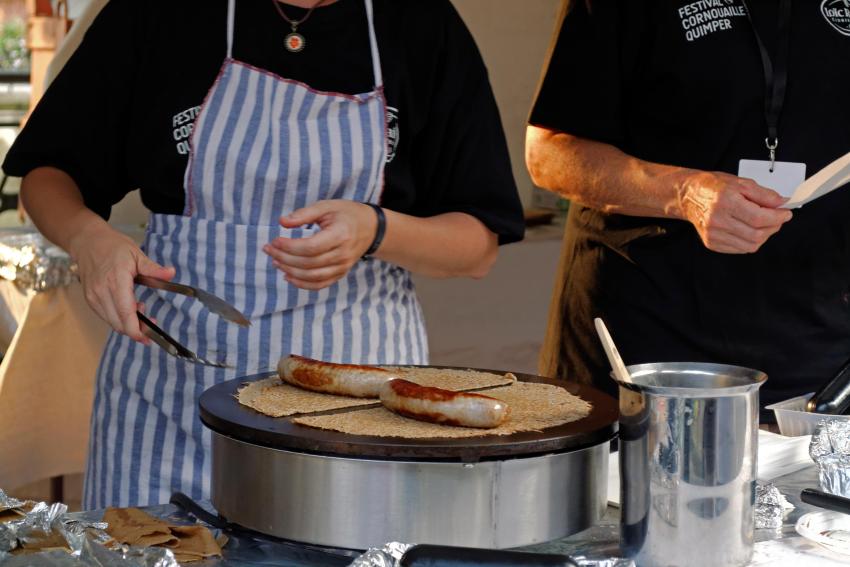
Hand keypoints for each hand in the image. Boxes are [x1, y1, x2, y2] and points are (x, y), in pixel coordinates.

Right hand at [69, 223, 174, 342]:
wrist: (87, 242)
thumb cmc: (113, 247)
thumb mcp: (136, 254)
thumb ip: (153, 268)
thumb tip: (171, 273)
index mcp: (116, 281)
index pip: (126, 313)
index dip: (137, 330)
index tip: (149, 338)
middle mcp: (102, 292)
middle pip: (119, 323)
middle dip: (137, 329)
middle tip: (152, 321)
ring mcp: (93, 297)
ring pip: (112, 322)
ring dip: (128, 324)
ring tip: (140, 308)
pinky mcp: (90, 300)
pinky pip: (105, 316)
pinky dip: (118, 318)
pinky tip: (128, 307)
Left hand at [263, 200, 377, 289]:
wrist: (370, 228)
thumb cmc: (346, 214)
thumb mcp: (327, 206)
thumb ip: (304, 214)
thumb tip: (282, 222)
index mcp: (340, 235)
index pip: (311, 247)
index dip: (290, 247)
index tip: (275, 240)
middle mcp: (342, 254)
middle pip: (309, 263)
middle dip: (284, 258)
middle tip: (269, 249)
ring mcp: (343, 266)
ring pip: (312, 277)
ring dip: (290, 271)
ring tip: (275, 261)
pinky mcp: (340, 274)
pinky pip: (320, 284)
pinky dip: (302, 284)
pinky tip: (288, 276)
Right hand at [676, 171, 792, 253]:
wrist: (690, 196)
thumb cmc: (714, 187)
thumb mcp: (742, 183)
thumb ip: (765, 194)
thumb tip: (783, 203)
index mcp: (726, 202)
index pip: (759, 218)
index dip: (778, 217)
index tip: (786, 213)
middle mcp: (717, 220)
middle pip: (757, 234)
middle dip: (774, 227)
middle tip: (777, 218)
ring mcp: (713, 234)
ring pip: (750, 245)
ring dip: (764, 236)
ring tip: (763, 224)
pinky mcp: (711, 243)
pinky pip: (740, 249)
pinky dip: (750, 241)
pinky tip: (749, 230)